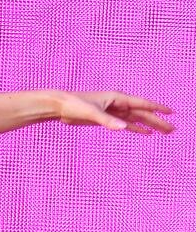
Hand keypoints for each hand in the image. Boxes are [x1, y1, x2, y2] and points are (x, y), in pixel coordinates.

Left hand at [56, 90, 175, 134]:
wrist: (59, 106)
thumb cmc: (73, 104)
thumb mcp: (91, 113)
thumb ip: (108, 121)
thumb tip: (124, 128)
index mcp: (116, 98)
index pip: (141, 104)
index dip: (157, 108)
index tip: (171, 112)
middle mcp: (117, 104)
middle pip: (142, 113)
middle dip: (158, 121)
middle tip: (172, 129)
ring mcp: (113, 111)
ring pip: (136, 119)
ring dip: (150, 125)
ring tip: (165, 132)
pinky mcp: (107, 119)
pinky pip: (126, 123)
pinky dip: (136, 128)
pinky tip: (146, 133)